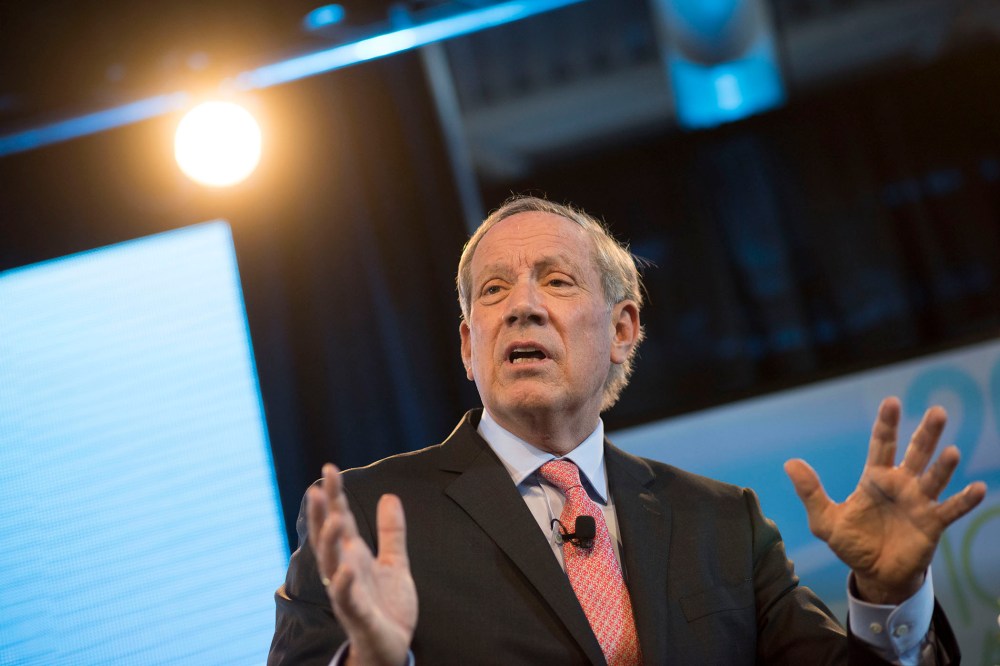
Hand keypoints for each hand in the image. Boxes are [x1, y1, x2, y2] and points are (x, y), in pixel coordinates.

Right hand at [308, 464, 416, 665]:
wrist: (392, 647)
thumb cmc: (387, 606)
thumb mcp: (394, 563)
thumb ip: (391, 532)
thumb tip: (390, 496)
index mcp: (353, 555)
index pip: (340, 519)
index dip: (334, 495)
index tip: (329, 468)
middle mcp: (345, 570)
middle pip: (329, 537)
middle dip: (322, 513)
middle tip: (317, 488)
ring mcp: (348, 592)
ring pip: (332, 565)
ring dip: (331, 543)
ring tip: (333, 519)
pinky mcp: (359, 615)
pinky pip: (348, 598)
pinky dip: (345, 584)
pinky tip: (346, 568)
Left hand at [785, 397, 986, 603]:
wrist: (875, 575)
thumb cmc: (852, 543)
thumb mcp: (825, 520)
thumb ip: (810, 492)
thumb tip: (790, 463)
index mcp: (875, 478)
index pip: (882, 444)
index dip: (887, 424)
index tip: (892, 402)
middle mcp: (901, 485)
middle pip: (915, 453)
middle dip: (926, 433)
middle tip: (937, 411)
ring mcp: (919, 503)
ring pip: (934, 478)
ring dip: (944, 465)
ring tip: (952, 451)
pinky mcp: (932, 524)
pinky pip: (951, 509)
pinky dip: (965, 500)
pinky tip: (979, 488)